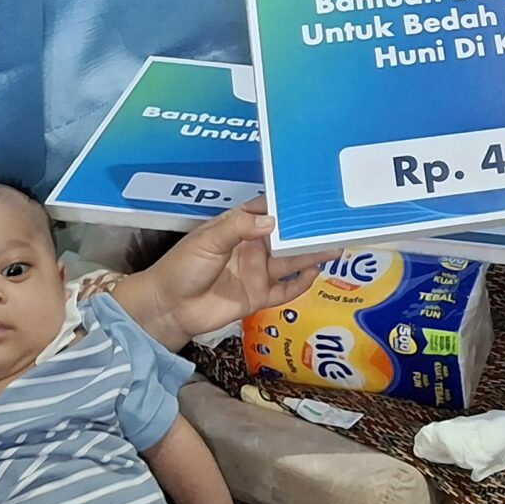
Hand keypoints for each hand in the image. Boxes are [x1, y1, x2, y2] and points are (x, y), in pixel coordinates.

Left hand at [122, 199, 329, 348]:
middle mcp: (253, 247)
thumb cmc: (183, 267)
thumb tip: (273, 221)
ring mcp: (257, 272)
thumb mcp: (208, 240)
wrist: (169, 307)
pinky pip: (285, 290)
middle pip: (286, 236)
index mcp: (239, 227)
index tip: (312, 195)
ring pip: (291, 261)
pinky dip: (300, 283)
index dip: (288, 204)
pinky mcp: (258, 297)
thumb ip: (239, 228)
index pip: (268, 210)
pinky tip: (314, 273)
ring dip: (311, 255)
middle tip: (333, 223)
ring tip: (335, 246)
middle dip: (307, 230)